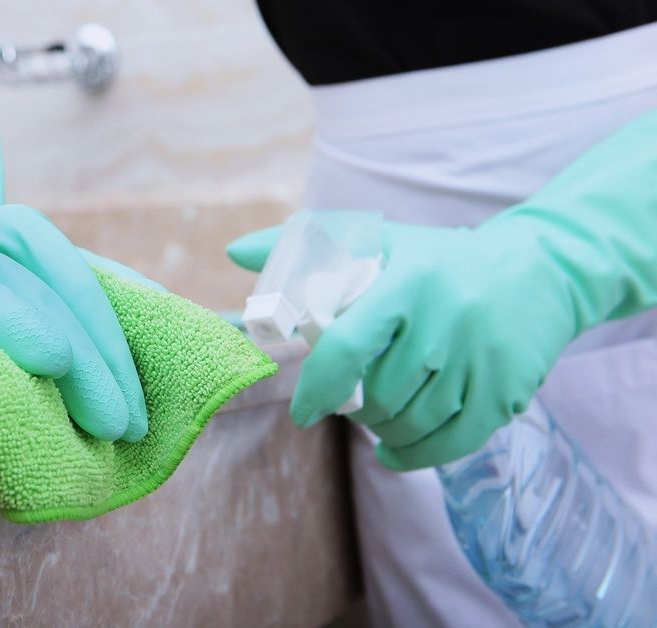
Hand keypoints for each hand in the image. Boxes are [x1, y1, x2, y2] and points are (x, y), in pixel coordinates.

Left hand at [228, 218, 577, 469]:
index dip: (317, 388)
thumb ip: (306, 248)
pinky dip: (415, 456)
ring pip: (412, 421)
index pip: (348, 347)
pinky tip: (393, 451)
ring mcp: (481, 357)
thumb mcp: (381, 241)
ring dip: (384, 429)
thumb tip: (234, 253)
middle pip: (380, 394)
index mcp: (407, 281)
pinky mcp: (508, 388)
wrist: (542, 268)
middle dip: (356, 409)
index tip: (302, 412)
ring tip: (377, 415)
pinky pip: (452, 442)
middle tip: (351, 402)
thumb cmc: (441, 260)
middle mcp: (446, 318)